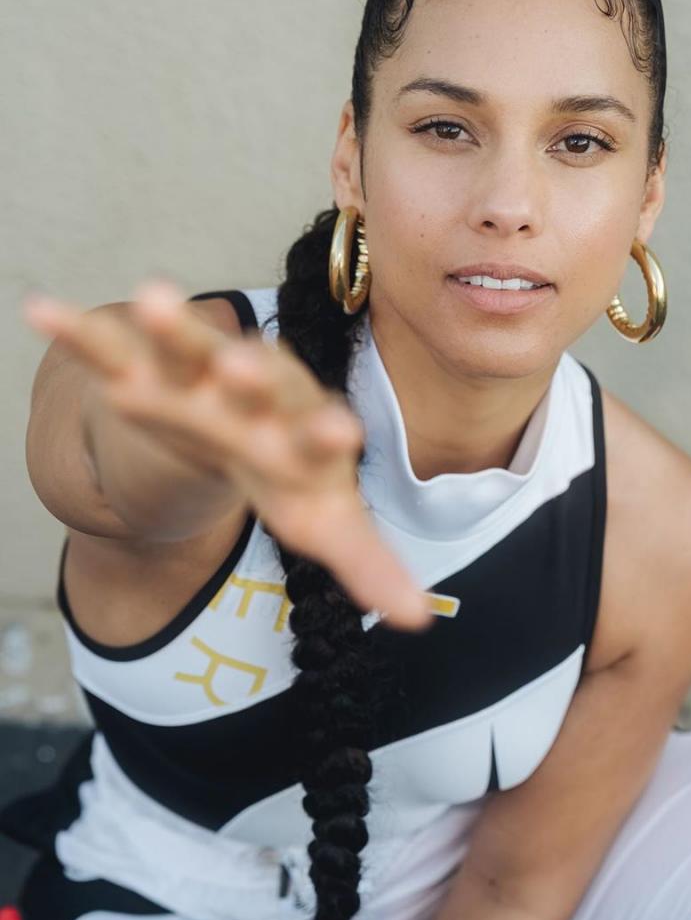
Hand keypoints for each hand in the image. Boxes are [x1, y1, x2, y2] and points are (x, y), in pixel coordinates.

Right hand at [22, 279, 432, 630]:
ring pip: (188, 346)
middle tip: (243, 365)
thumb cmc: (287, 473)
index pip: (320, 433)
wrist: (239, 420)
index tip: (344, 435)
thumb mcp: (324, 520)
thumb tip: (419, 620)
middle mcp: (259, 395)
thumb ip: (368, 563)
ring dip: (171, 326)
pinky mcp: (146, 365)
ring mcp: (201, 374)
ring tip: (150, 299)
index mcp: (303, 433)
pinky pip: (110, 346)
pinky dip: (79, 331)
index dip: (327, 435)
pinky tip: (41, 310)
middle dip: (250, 376)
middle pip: (259, 383)